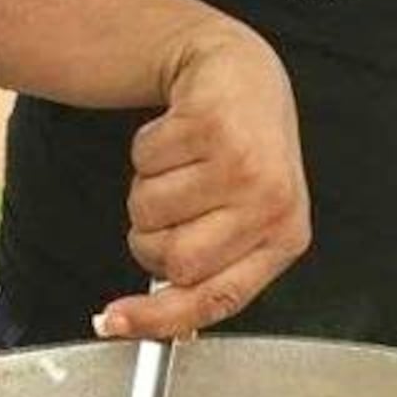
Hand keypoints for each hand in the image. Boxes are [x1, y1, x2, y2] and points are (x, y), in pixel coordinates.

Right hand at [96, 23, 311, 340]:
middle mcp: (271, 203)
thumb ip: (207, 268)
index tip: (113, 322)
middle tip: (169, 208)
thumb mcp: (241, 218)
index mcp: (283, 238)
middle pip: (174, 259)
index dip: (157, 317)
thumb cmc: (242, 152)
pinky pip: (143, 159)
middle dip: (151, 237)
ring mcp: (243, 162)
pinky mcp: (212, 123)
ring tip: (181, 166)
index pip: (216, 299)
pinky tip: (179, 134)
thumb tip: (141, 318)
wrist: (240, 74)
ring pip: (150, 208)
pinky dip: (147, 149)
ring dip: (148, 188)